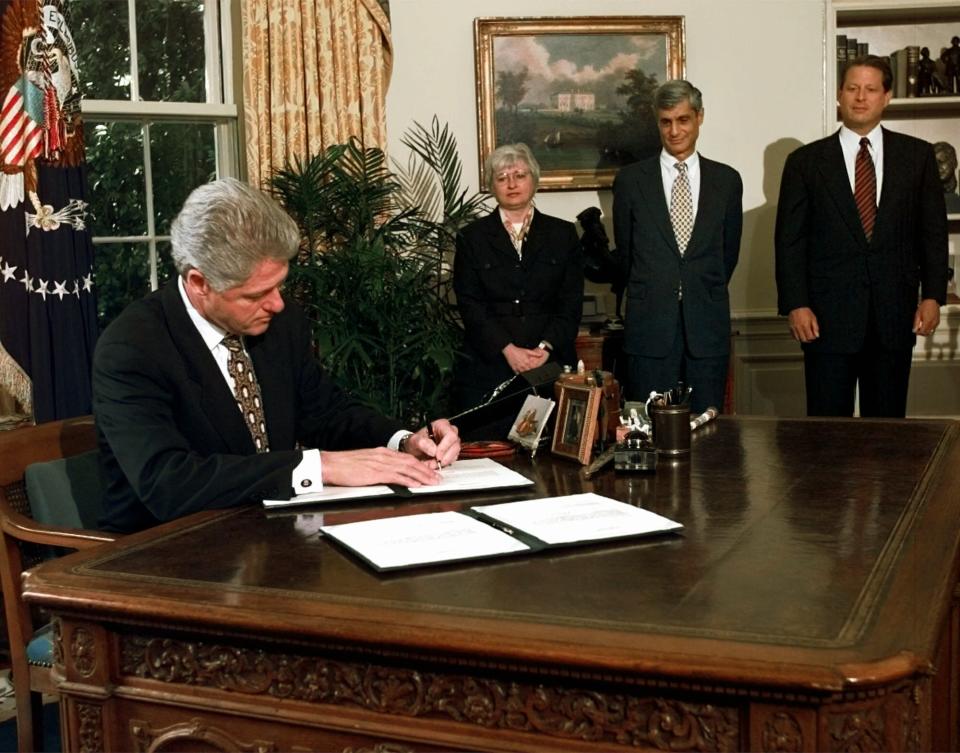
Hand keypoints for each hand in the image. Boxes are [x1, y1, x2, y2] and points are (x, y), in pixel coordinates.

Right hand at [320, 447, 441, 487]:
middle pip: (411, 462)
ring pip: (407, 468)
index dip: (420, 465)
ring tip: (433, 482)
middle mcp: (383, 455)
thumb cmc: (344, 465)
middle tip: (438, 478)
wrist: (330, 464)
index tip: (429, 471)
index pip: (406, 458)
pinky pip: (396, 476)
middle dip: (426, 471)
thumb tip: (389, 475)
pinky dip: (408, 480)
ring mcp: (380, 463)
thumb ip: (378, 467)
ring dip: (422, 476)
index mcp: (381, 452)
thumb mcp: (364, 463)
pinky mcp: (375, 472)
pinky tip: (416, 484)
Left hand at [401, 419, 460, 467]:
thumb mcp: (414, 441)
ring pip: (455, 454)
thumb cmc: (416, 442)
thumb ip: (422, 443)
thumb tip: (433, 450)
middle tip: (434, 462)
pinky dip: (443, 465)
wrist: (415, 450)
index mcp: (442, 425)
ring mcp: (452, 443)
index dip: (445, 446)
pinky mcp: (452, 453)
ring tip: (431, 464)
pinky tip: (433, 464)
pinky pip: (452, 460)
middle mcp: (449, 433)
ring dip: (443, 462)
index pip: (450, 435)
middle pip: (455, 445)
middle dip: (445, 457)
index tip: (437, 455)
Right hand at [502, 343, 549, 373]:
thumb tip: (540, 354)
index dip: (534, 368)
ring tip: (525, 370)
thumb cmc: (518, 351)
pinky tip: (520, 371)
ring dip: (525, 372)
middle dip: (530, 370)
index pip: (532, 367)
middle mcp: (523, 366)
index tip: (535, 368)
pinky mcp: (514, 368)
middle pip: (528, 371)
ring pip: (523, 373)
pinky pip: (517, 373)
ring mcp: (518, 367)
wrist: (510, 350)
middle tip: (530, 370)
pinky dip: (519, 373)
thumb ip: (535, 353)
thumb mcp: (527, 351)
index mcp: (527, 362)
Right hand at [788, 307, 819, 342]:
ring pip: (798, 339)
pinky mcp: (790, 328)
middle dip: (808, 340)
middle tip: (810, 337)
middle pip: (804, 340)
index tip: (814, 336)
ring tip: (806, 336)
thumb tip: (817, 335)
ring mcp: (794, 328)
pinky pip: (793, 336)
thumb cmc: (806, 312)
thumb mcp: (813, 318)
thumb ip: (815, 328)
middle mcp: (799, 328)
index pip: (810, 337)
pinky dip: (797, 337)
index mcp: (805, 325)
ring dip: (803, 339)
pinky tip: (800, 334)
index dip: (813, 338)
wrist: (797, 307)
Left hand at [913, 298, 940, 335]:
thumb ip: (916, 323)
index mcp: (927, 321)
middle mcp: (933, 323)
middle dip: (922, 333)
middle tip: (918, 330)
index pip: (923, 332)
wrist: (932, 301)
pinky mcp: (938, 321)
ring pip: (931, 331)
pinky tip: (926, 325)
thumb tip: (914, 330)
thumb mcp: (917, 315)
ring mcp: (936, 322)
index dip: (918, 333)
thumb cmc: (925, 306)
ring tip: (921, 327)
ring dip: (926, 331)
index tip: (915, 331)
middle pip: (927, 333)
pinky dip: (929, 328)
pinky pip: (933, 328)